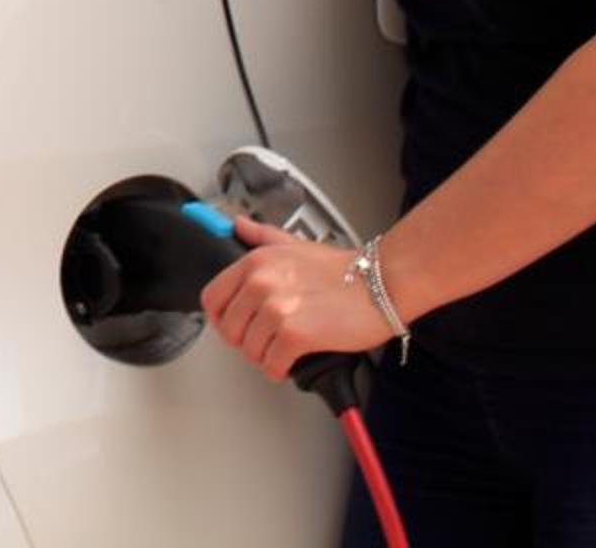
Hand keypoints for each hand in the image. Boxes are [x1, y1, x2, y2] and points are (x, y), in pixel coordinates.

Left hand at [199, 215, 394, 380]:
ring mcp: (277, 309)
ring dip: (265, 357)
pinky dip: (280, 370)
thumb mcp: (295, 244)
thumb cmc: (344, 269)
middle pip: (229, 330)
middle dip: (246, 341)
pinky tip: (292, 362)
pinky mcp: (296, 334)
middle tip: (266, 341)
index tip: (236, 325)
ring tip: (283, 350)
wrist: (383, 282)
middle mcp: (261, 283)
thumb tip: (238, 226)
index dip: (222, 318)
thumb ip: (262, 236)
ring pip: (249, 350)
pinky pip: (272, 364)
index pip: (212, 298)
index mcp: (255, 262)